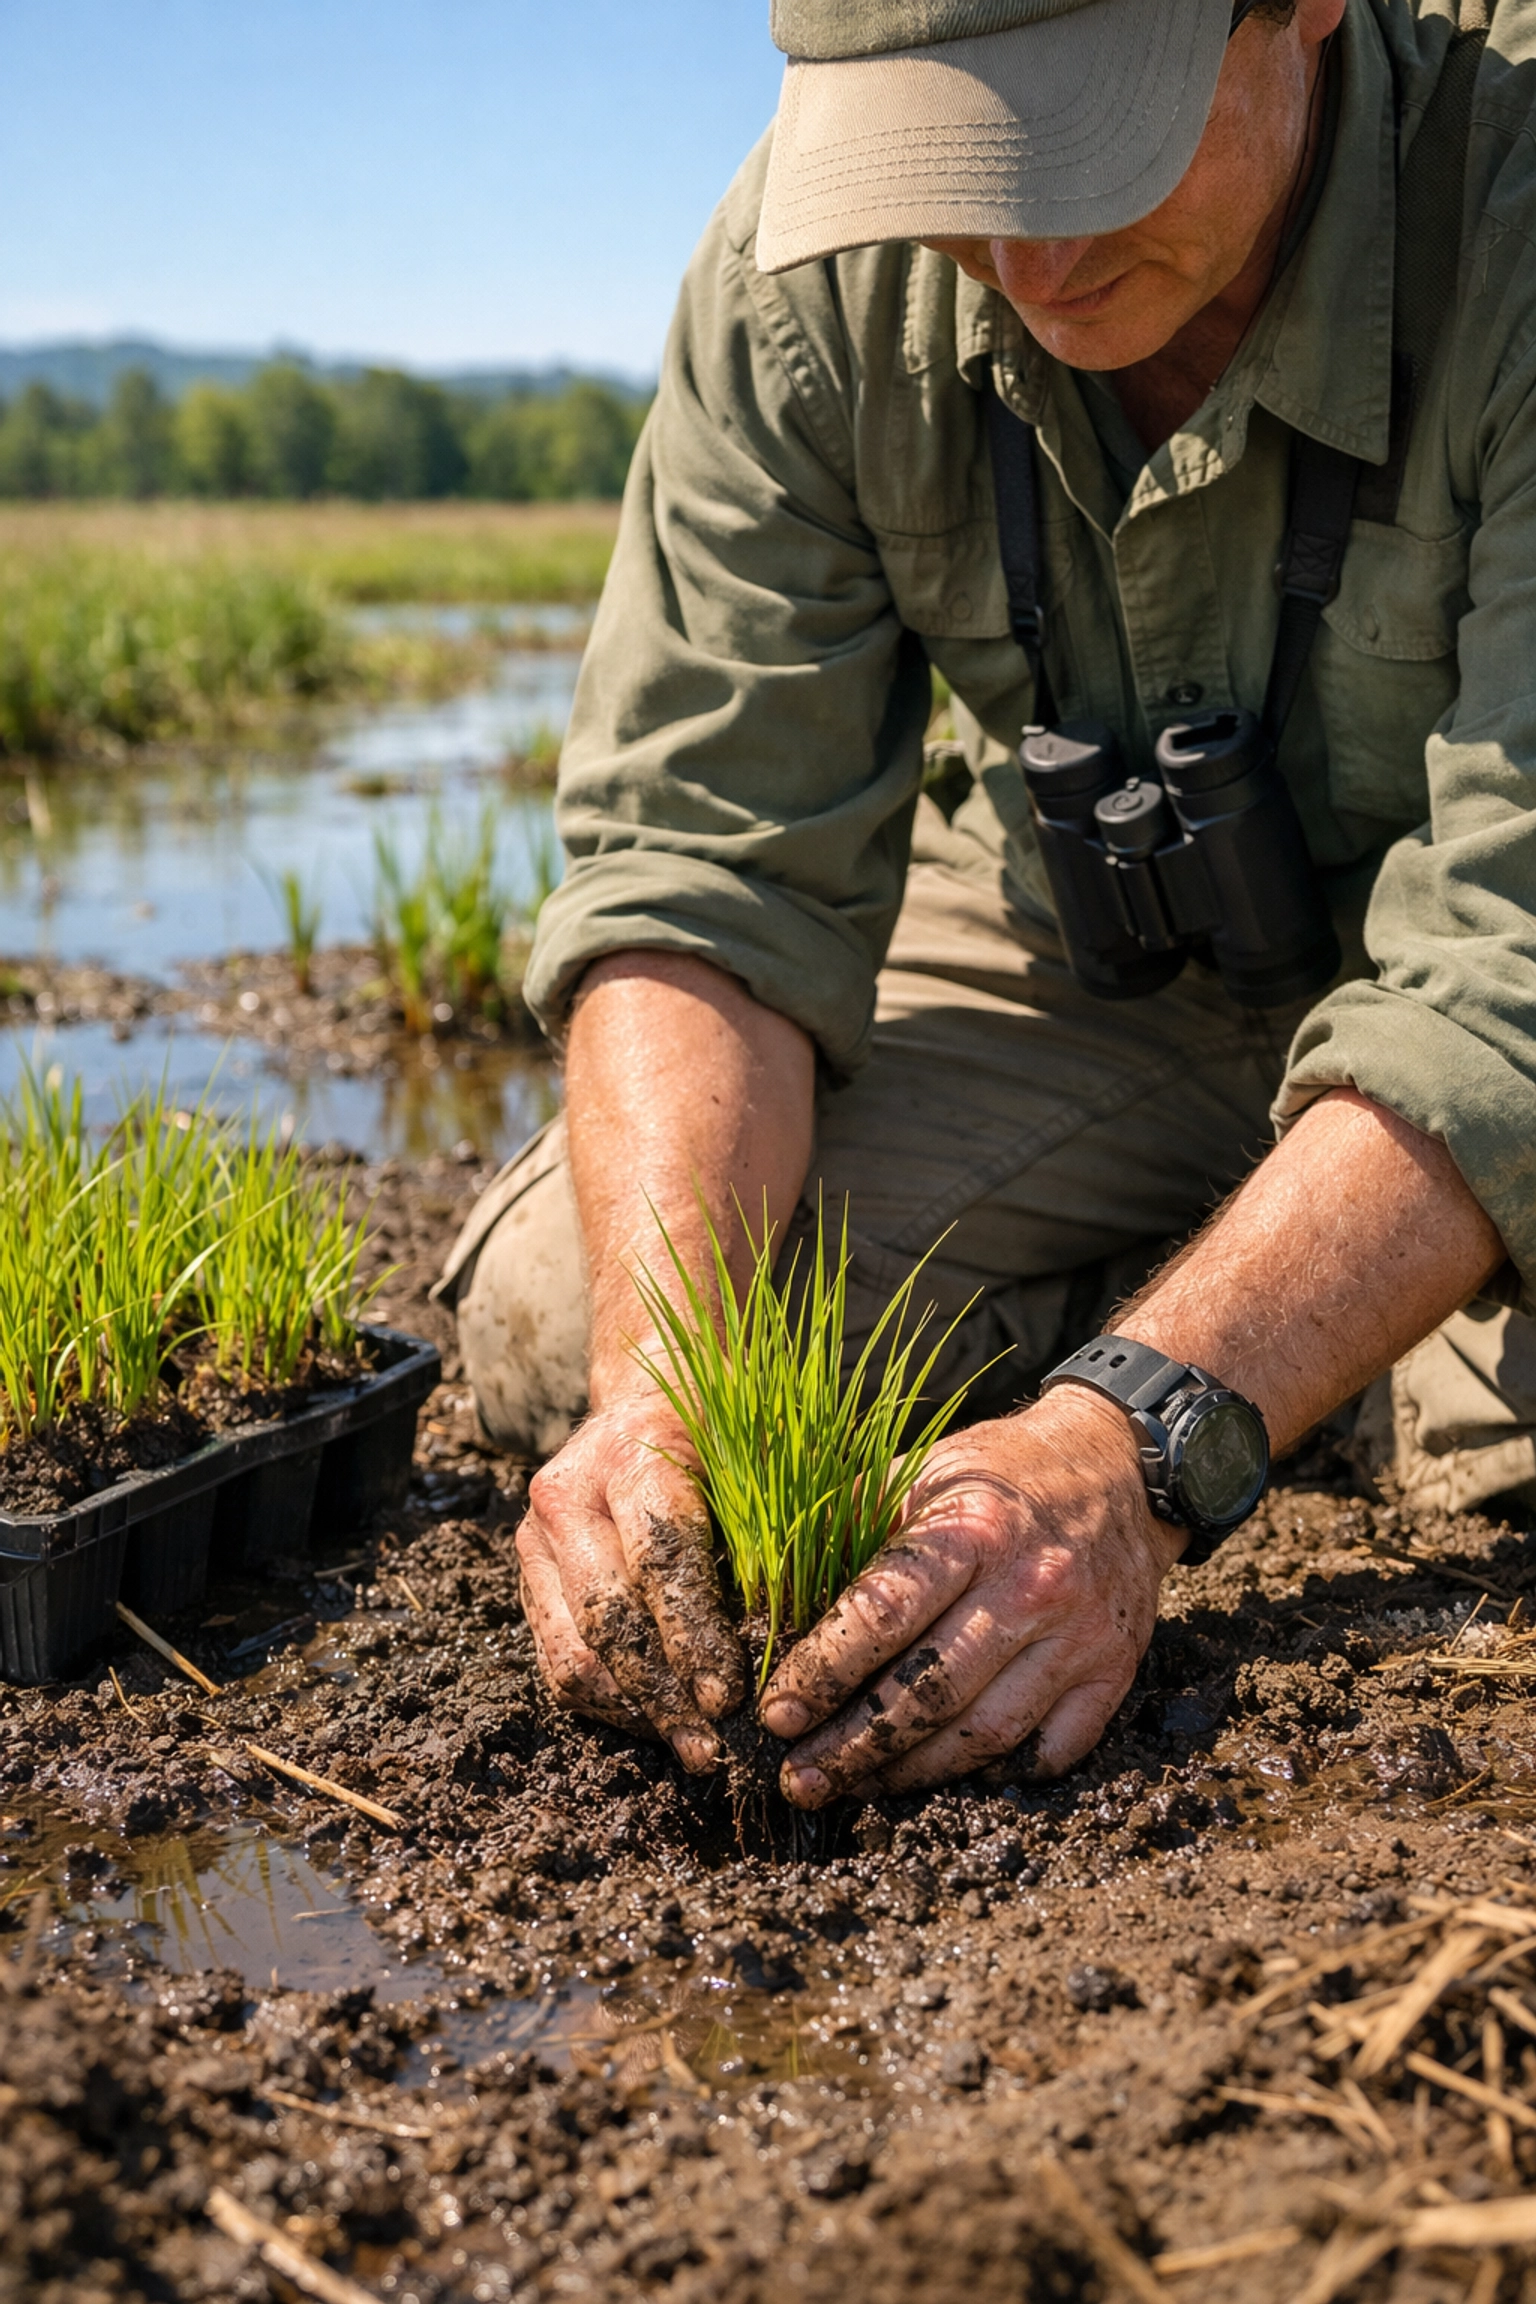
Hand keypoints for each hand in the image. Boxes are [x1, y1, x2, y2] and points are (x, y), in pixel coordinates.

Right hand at [516, 1392, 746, 1772]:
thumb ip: (772, 1533)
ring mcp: (536, 1541)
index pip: (658, 1565)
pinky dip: (610, 1701)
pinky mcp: (530, 1576)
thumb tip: (794, 1634)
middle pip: (607, 1622)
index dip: (694, 1640)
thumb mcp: (760, 1454)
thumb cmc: (722, 1427)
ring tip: (692, 1744)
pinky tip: (660, 1718)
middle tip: (713, 1748)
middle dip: (664, 1697)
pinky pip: (559, 1661)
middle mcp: (566, 1497)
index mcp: (629, 1457)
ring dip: (634, 1712)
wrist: (647, 1393)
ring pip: (572, 1656)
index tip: (732, 1699)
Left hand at [757, 1388, 1184, 1803]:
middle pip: (928, 1693)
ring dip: (911, 1773)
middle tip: (800, 1777)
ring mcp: (1079, 1638)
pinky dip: (997, 1774)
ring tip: (857, 1785)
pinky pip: (1050, 1751)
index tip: (777, 1713)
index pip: (883, 1615)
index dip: (822, 1673)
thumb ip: (850, 1527)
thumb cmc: (1001, 1474)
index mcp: (973, 1530)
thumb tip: (774, 1599)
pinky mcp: (1113, 1672)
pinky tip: (949, 1771)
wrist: (1117, 1467)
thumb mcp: (922, 1473)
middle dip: (852, 1746)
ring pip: (983, 1736)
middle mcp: (1031, 1588)